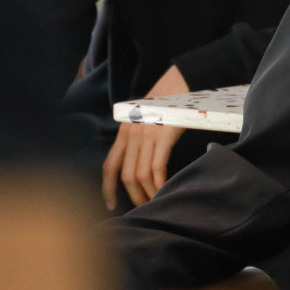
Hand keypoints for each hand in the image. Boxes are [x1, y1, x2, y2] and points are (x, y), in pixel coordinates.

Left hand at [102, 66, 192, 209]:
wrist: (182, 82)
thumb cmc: (166, 102)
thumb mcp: (142, 118)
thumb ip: (136, 137)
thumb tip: (136, 162)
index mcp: (124, 131)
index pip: (109, 166)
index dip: (107, 188)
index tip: (111, 205)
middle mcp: (132, 134)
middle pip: (126, 175)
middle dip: (134, 196)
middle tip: (143, 208)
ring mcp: (147, 134)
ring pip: (141, 174)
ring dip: (148, 192)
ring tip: (156, 201)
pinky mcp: (164, 135)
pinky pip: (157, 166)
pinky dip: (160, 182)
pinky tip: (164, 189)